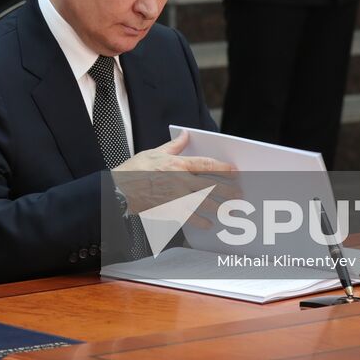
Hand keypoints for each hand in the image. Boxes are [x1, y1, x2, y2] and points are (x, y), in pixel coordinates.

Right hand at [116, 134, 236, 219]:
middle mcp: (181, 181)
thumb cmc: (134, 171)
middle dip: (227, 190)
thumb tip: (185, 135)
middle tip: (239, 194)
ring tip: (230, 211)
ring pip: (204, 203)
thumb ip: (173, 146)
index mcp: (177, 164)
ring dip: (220, 207)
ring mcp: (177, 198)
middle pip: (211, 185)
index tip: (234, 171)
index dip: (223, 167)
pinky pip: (190, 218)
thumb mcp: (154, 153)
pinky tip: (209, 224)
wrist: (120, 190)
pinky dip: (201, 222)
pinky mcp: (170, 211)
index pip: (206, 165)